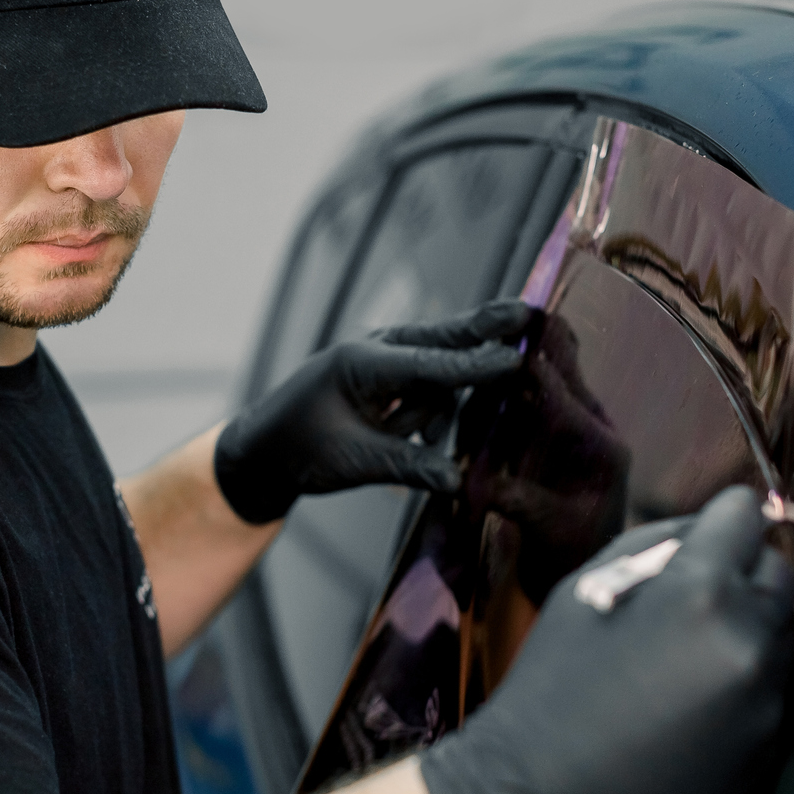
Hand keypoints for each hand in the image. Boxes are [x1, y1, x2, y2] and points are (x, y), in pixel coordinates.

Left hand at [212, 299, 532, 524]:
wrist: (264, 450)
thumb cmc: (297, 448)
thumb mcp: (352, 462)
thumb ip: (408, 466)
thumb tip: (459, 481)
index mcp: (362, 363)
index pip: (430, 363)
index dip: (475, 364)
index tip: (516, 360)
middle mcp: (378, 353)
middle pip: (445, 340)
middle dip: (486, 328)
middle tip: (530, 312)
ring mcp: (387, 364)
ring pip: (441, 377)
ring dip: (442, 407)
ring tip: (400, 434)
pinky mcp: (394, 381)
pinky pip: (432, 392)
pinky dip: (434, 414)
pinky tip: (424, 442)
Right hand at [418, 486, 793, 793]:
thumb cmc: (552, 688)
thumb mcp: (585, 589)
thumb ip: (655, 544)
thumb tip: (711, 523)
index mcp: (698, 594)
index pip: (746, 519)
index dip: (728, 516)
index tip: (718, 523)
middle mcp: (748, 643)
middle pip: (780, 574)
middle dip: (744, 570)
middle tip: (694, 589)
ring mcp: (766, 703)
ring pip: (780, 634)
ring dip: (746, 627)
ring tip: (684, 652)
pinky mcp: (768, 750)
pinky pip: (770, 692)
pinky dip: (742, 682)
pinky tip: (688, 701)